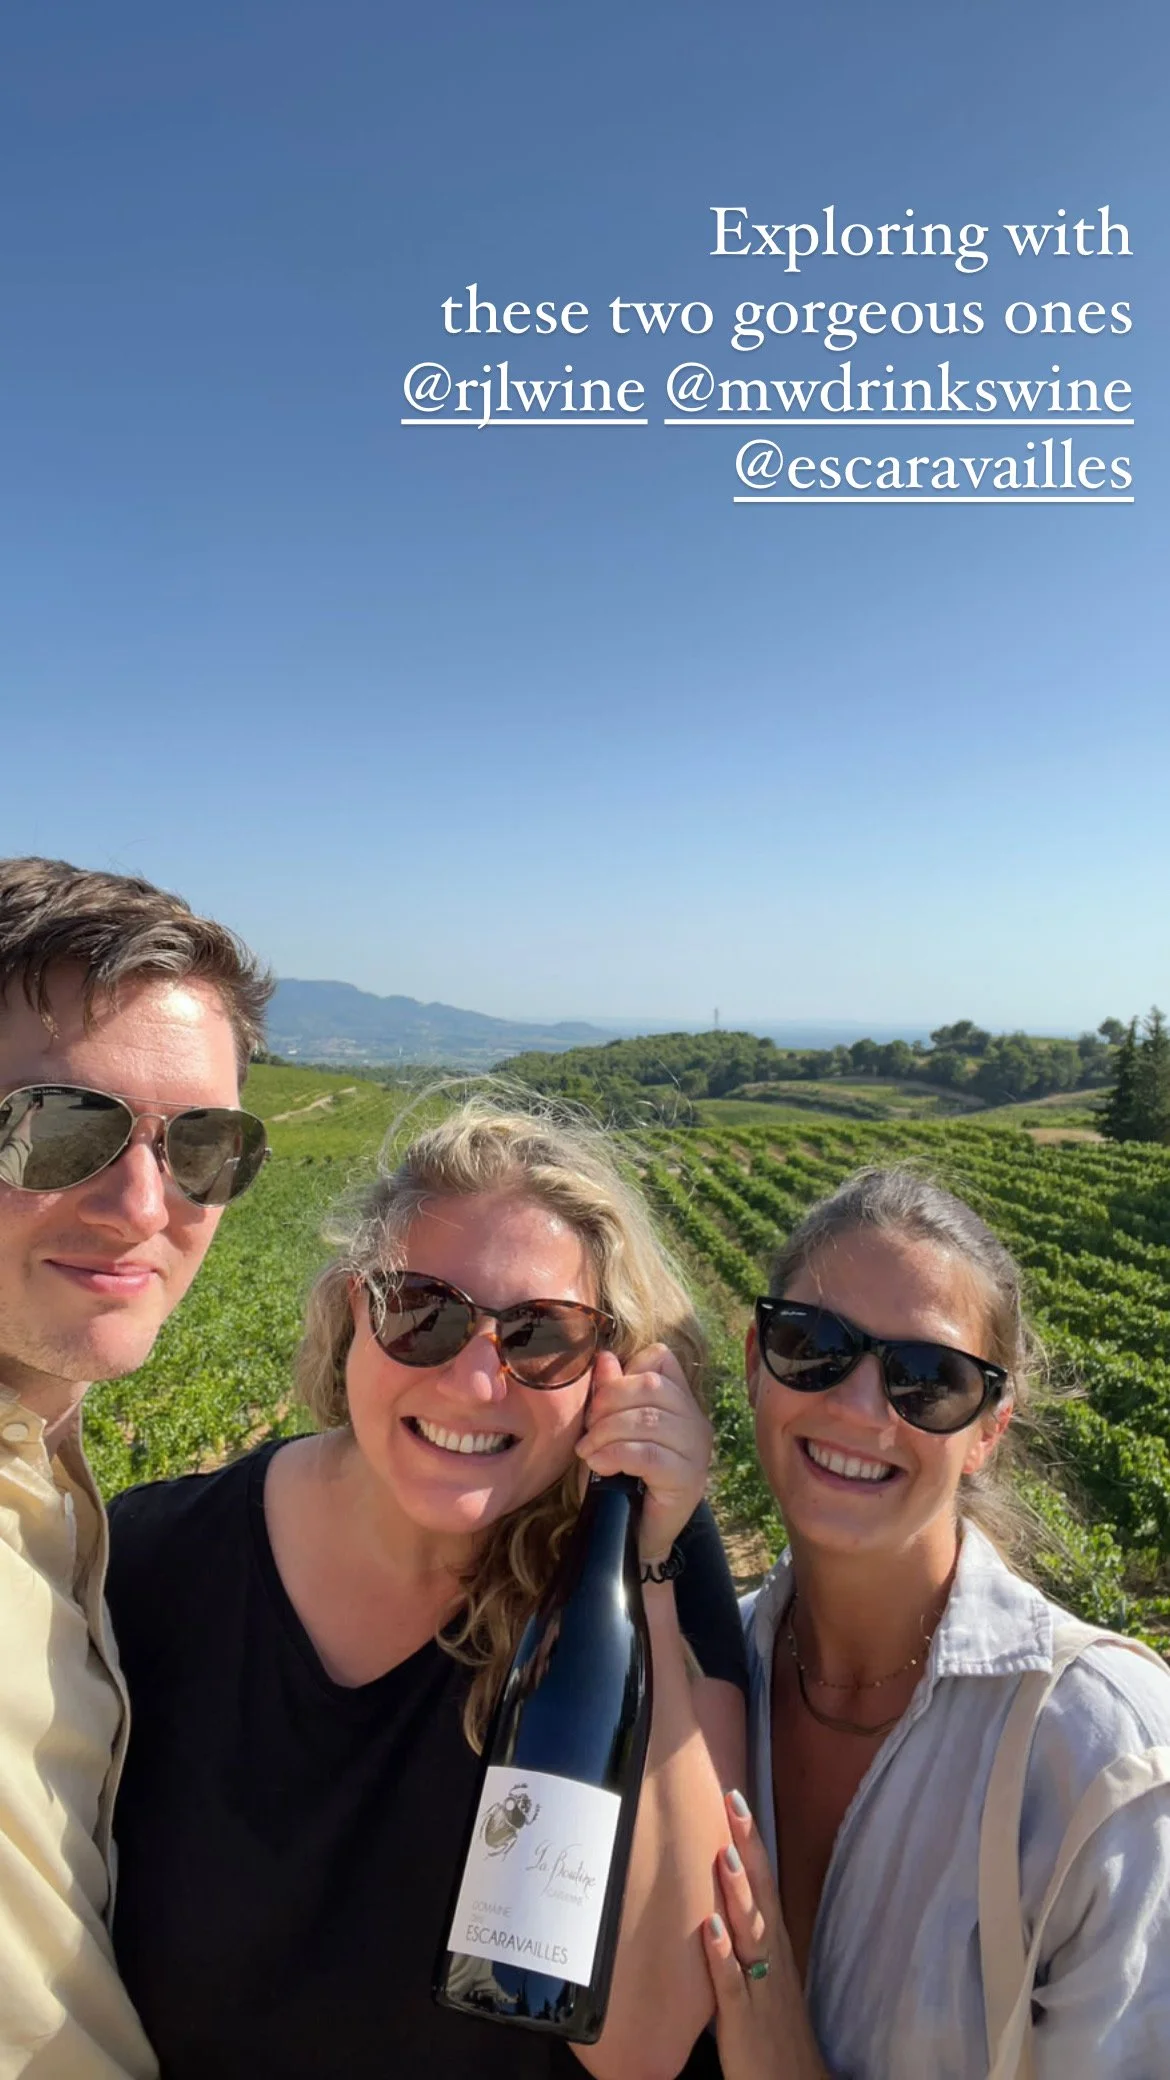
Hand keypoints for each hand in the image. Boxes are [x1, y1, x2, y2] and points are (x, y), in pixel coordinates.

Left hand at [574, 1344, 711, 1562]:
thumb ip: (609, 1393)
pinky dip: (616, 1455)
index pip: (660, 1358)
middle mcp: (695, 1419)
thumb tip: (605, 1357)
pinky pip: (649, 1454)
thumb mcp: (607, 1429)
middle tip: (587, 1431)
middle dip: (607, 1404)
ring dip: (606, 1433)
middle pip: (650, 1385)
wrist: (634, 1534)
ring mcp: (697, 1449)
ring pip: (648, 1419)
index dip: (623, 1373)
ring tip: (588, 1451)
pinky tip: (599, 1464)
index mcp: (680, 1399)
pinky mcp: (689, 1478)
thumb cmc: (620, 1478)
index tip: (599, 1404)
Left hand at [702, 1792, 827, 2079]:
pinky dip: (721, 1956)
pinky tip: (709, 1930)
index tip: (735, 1796)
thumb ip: (745, 1938)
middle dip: (748, 1847)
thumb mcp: (764, 1973)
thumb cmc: (776, 2028)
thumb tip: (719, 1900)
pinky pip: (731, 1984)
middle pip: (761, 1893)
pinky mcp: (744, 2019)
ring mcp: (759, 1987)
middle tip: (734, 1801)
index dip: (751, 1840)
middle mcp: (770, 1958)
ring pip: (750, 1933)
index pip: (763, 1880)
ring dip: (739, 1895)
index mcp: (774, 1945)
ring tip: (727, 1856)